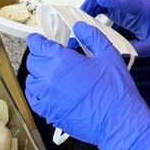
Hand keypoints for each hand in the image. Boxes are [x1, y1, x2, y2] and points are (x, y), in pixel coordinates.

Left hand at [25, 23, 149, 149]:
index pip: (36, 44)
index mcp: (61, 60)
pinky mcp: (49, 114)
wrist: (118, 123)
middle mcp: (49, 78)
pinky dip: (37, 92)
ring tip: (52, 72)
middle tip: (53, 55)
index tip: (41, 40)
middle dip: (40, 55)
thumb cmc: (115, 90)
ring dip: (38, 73)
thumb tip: (79, 27)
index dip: (37, 40)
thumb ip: (91, 36)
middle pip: (33, 61)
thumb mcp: (108, 54)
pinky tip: (49, 90)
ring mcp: (47, 98)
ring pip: (31, 80)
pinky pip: (33, 99)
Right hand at [83, 0, 149, 56]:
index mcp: (143, 8)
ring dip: (93, 0)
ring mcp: (124, 3)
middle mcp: (131, 1)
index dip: (113, 0)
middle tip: (86, 3)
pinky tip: (84, 13)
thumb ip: (141, 48)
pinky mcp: (118, 7)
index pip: (127, 2)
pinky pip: (104, 4)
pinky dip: (93, 6)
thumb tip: (123, 54)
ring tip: (81, 10)